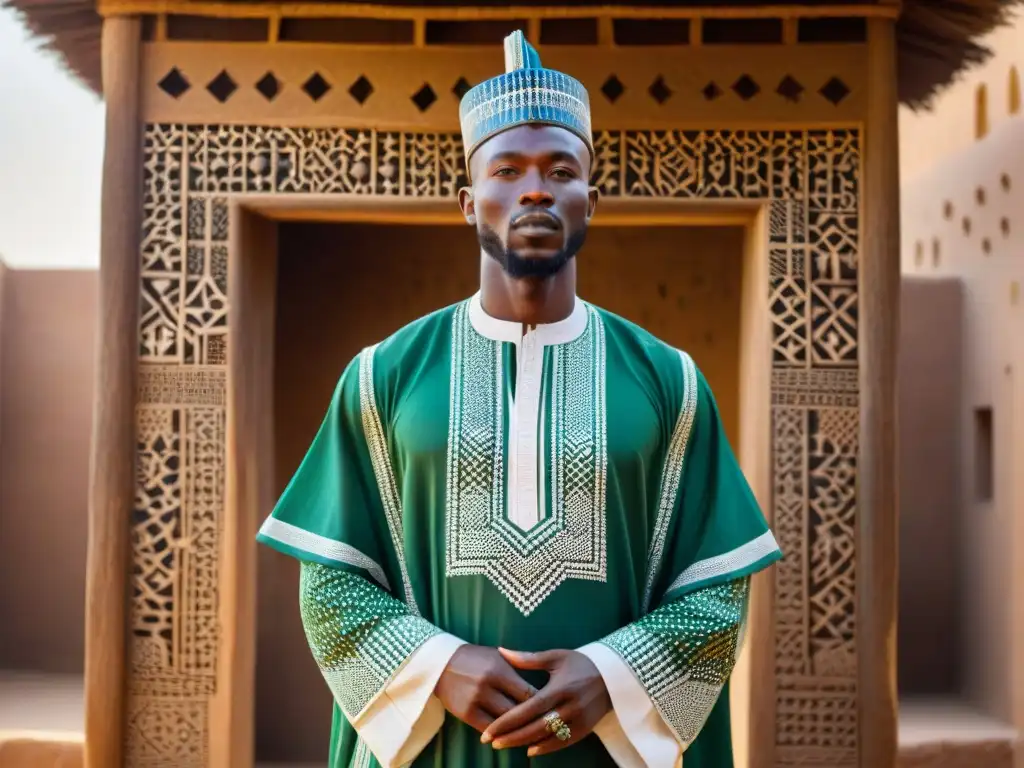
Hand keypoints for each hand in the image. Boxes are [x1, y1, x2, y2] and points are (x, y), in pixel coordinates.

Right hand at [434, 644, 537, 733]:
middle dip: (533, 719)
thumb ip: (519, 669)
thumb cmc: (476, 658)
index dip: (542, 703)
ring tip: (531, 733)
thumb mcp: (498, 657)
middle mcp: (487, 685)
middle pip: (518, 710)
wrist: (442, 663)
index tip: (551, 709)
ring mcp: (475, 700)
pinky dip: (500, 734)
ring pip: (504, 722)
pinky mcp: (465, 713)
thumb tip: (543, 685)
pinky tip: (510, 735)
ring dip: (518, 730)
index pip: (528, 692)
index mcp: (499, 669)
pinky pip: (488, 729)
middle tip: (546, 726)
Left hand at [482, 648, 611, 756]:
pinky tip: (530, 750)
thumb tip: (502, 651)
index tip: (489, 730)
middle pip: (535, 727)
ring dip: (524, 743)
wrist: (613, 675)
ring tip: (503, 744)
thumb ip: (528, 659)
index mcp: (560, 688)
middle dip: (511, 736)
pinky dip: (545, 748)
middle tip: (490, 741)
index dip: (507, 721)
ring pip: (547, 737)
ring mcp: (579, 720)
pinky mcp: (585, 729)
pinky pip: (562, 742)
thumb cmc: (581, 663)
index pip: (529, 709)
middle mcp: (570, 707)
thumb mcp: (556, 657)